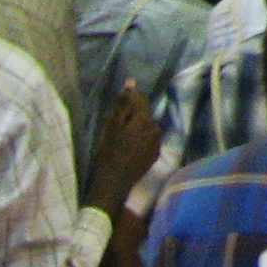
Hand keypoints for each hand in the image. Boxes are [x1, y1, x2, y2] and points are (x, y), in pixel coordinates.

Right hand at [89, 81, 162, 207]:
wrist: (113, 183)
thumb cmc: (108, 153)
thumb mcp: (111, 126)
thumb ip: (123, 104)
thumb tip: (131, 83)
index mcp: (145, 120)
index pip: (141, 101)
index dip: (131, 97)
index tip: (122, 97)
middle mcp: (156, 129)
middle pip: (144, 114)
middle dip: (133, 115)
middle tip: (117, 123)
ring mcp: (157, 143)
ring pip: (146, 127)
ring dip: (137, 127)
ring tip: (122, 136)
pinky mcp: (155, 155)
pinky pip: (148, 140)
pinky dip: (140, 139)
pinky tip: (129, 147)